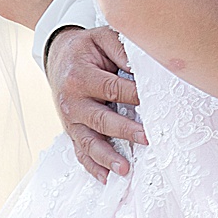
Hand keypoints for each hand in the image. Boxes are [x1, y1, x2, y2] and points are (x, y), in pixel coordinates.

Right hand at [45, 25, 144, 182]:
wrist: (60, 56)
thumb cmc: (89, 48)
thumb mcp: (103, 38)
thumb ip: (122, 49)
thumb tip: (141, 68)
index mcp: (80, 77)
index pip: (113, 89)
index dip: (136, 96)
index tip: (157, 102)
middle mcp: (71, 101)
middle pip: (101, 119)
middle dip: (125, 130)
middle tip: (148, 138)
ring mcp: (70, 120)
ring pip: (88, 142)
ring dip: (107, 157)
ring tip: (125, 169)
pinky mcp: (72, 131)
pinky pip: (80, 152)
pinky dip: (92, 167)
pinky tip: (106, 179)